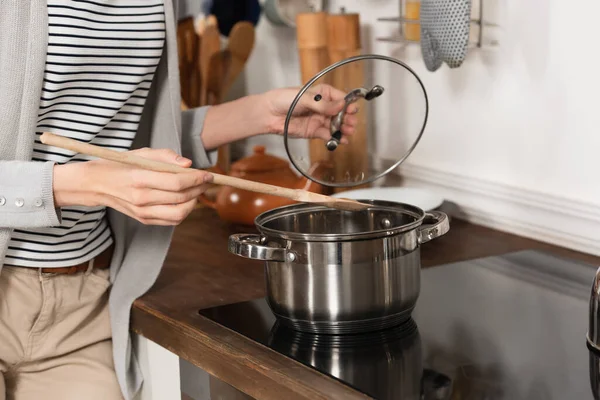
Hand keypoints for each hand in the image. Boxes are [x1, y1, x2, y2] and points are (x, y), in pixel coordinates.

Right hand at [53, 148, 212, 225]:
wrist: (95, 184)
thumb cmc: (120, 165)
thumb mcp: (140, 154)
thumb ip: (165, 156)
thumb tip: (187, 164)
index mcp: (139, 178)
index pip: (177, 182)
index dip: (197, 179)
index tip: (208, 173)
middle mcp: (141, 198)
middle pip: (181, 197)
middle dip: (199, 188)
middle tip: (207, 180)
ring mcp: (142, 212)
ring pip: (179, 213)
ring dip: (194, 202)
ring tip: (197, 190)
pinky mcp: (143, 220)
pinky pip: (171, 220)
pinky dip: (183, 211)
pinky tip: (185, 199)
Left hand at [263, 83, 358, 142]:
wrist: (269, 114)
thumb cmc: (283, 99)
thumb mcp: (305, 98)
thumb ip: (322, 104)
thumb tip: (340, 105)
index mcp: (322, 93)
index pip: (340, 98)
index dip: (348, 104)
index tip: (352, 109)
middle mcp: (323, 107)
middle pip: (341, 113)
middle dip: (348, 118)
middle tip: (351, 122)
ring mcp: (320, 119)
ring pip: (337, 125)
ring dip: (344, 129)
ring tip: (348, 131)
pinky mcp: (314, 131)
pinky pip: (328, 135)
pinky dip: (336, 138)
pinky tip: (342, 140)